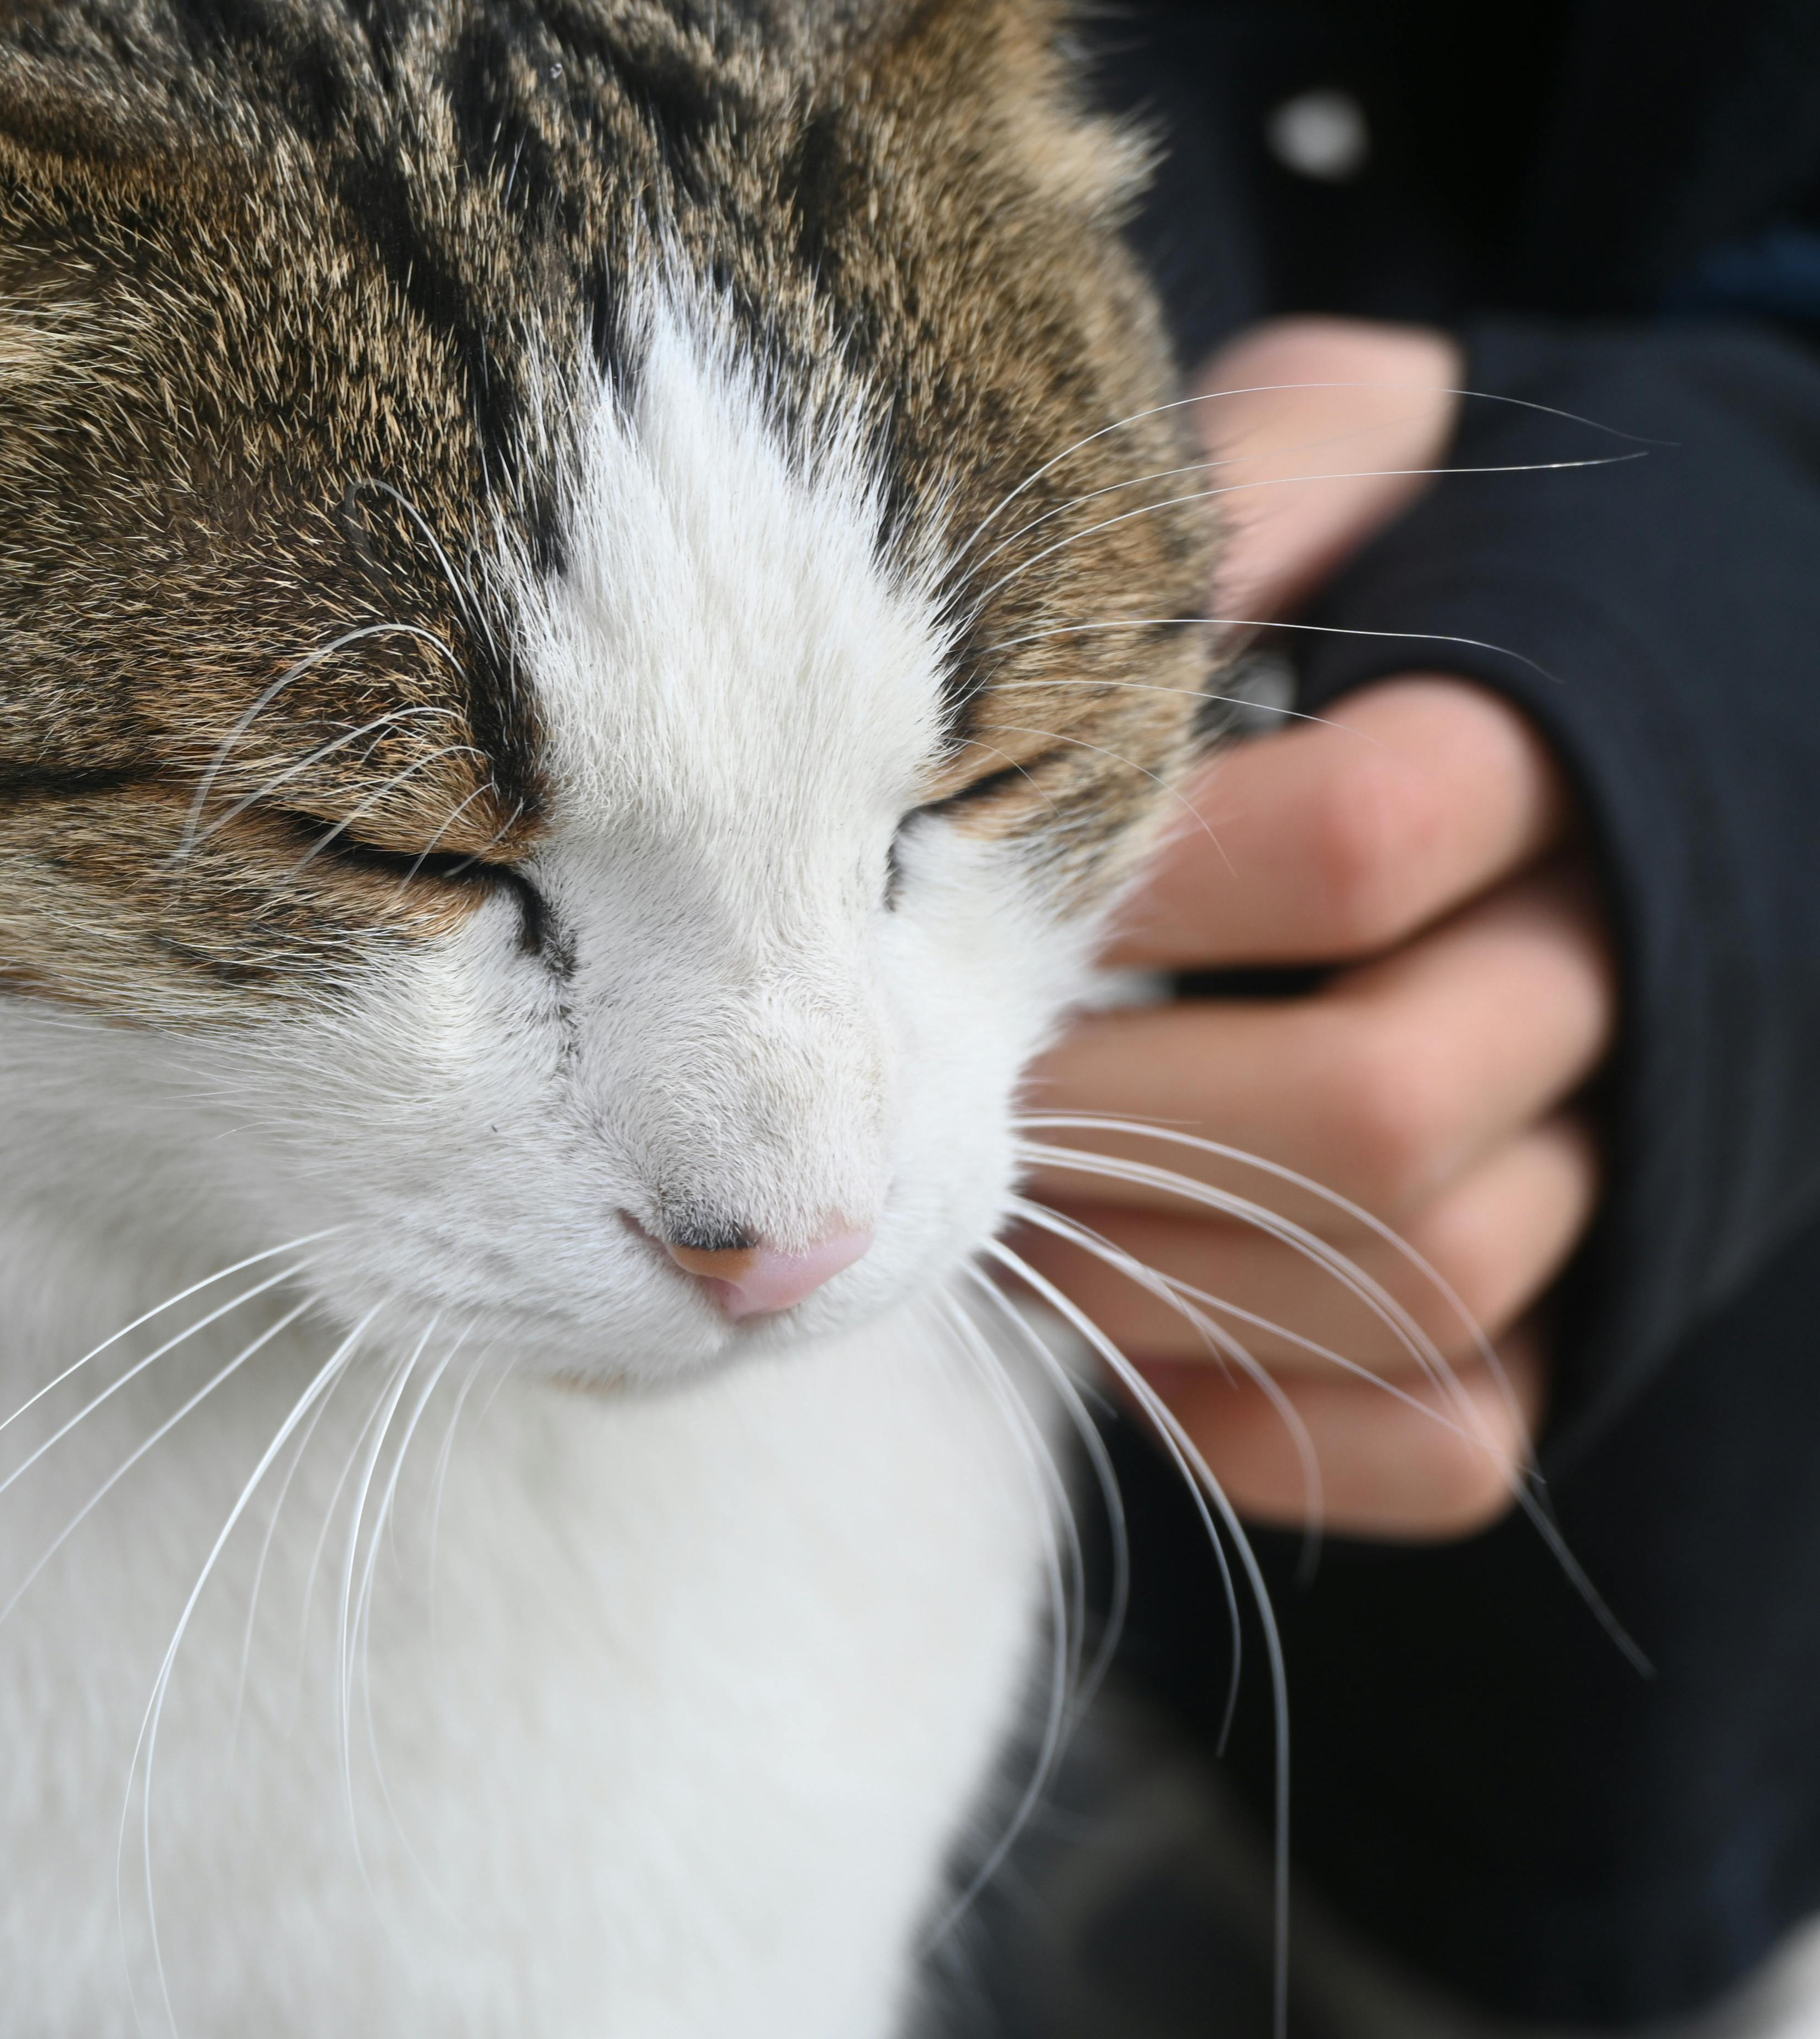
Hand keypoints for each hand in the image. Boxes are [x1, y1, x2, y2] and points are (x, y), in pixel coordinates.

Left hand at [1019, 321, 1613, 1540]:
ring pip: (1410, 1282)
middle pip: (1379, 1098)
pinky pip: (1452, 1437)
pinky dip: (1273, 1417)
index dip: (1153, 874)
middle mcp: (1608, 978)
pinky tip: (1142, 1346)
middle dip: (1130, 1105)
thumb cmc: (1407, 623)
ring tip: (1008, 1213)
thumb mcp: (1348, 497)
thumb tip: (1184, 499)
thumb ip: (1263, 477)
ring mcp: (1610, 1170)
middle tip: (954, 1094)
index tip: (980, 888)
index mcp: (1555, 755)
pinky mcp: (1569, 1326)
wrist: (1573, 774)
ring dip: (1166, 1270)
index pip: (1369, 831)